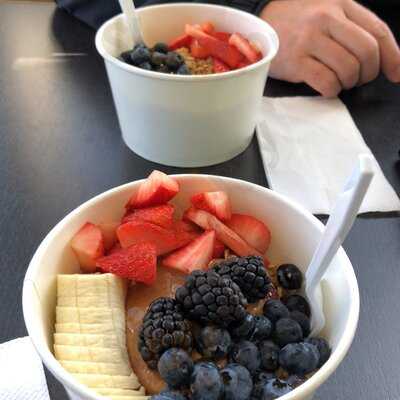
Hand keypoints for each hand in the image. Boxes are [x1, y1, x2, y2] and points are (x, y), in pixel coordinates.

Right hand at [260, 0, 399, 96]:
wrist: (261, 24)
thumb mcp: (328, 12)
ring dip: (348, 83)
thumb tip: (382, 59)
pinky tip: (327, 87)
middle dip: (368, 73)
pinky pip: (326, 82)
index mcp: (341, 5)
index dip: (392, 56)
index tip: (396, 74)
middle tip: (358, 79)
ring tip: (340, 82)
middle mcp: (327, 20)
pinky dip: (332, 90)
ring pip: (348, 69)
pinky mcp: (296, 62)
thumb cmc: (298, 22)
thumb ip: (352, 28)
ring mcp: (310, 41)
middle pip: (366, 53)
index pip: (378, 31)